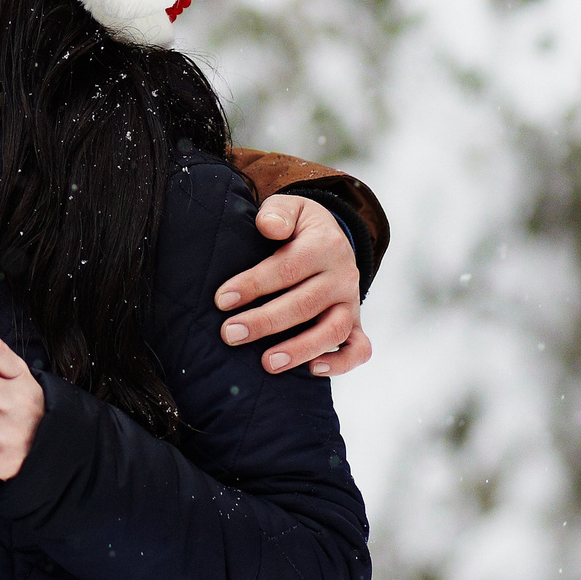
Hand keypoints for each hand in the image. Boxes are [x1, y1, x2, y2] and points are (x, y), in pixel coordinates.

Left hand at [216, 195, 371, 377]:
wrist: (333, 239)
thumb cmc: (299, 228)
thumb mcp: (291, 208)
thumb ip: (277, 213)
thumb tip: (269, 227)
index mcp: (324, 246)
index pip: (288, 268)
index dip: (254, 284)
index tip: (222, 300)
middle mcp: (342, 276)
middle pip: (305, 303)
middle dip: (265, 321)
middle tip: (230, 334)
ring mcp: (351, 302)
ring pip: (333, 331)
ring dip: (300, 349)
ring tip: (266, 363)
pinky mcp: (355, 323)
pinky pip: (359, 349)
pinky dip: (341, 363)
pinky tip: (312, 371)